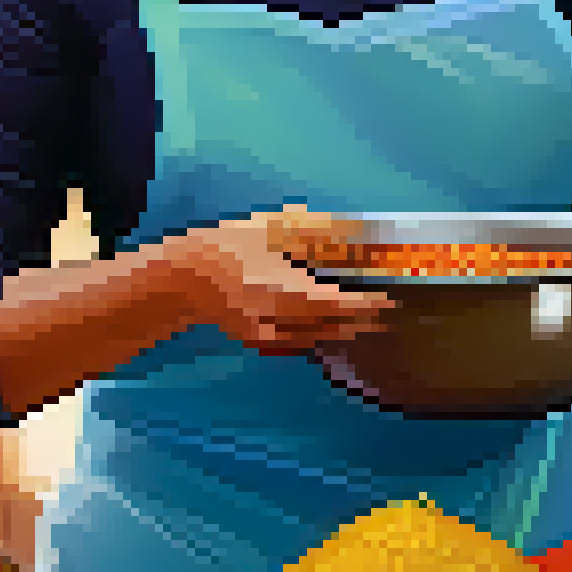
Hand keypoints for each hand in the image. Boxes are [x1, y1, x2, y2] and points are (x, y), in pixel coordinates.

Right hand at [166, 205, 392, 356]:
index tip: (388, 302)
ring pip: (312, 338)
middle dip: (359, 321)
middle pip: (330, 325)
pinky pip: (293, 343)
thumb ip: (318, 232)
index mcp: (288, 292)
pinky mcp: (254, 340)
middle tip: (383, 315)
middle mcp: (280, 321)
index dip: (367, 305)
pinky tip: (323, 329)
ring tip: (363, 324)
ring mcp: (265, 335)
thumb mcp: (276, 228)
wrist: (183, 276)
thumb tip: (356, 233)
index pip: (339, 304)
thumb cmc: (231, 245)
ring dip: (339, 331)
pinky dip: (313, 336)